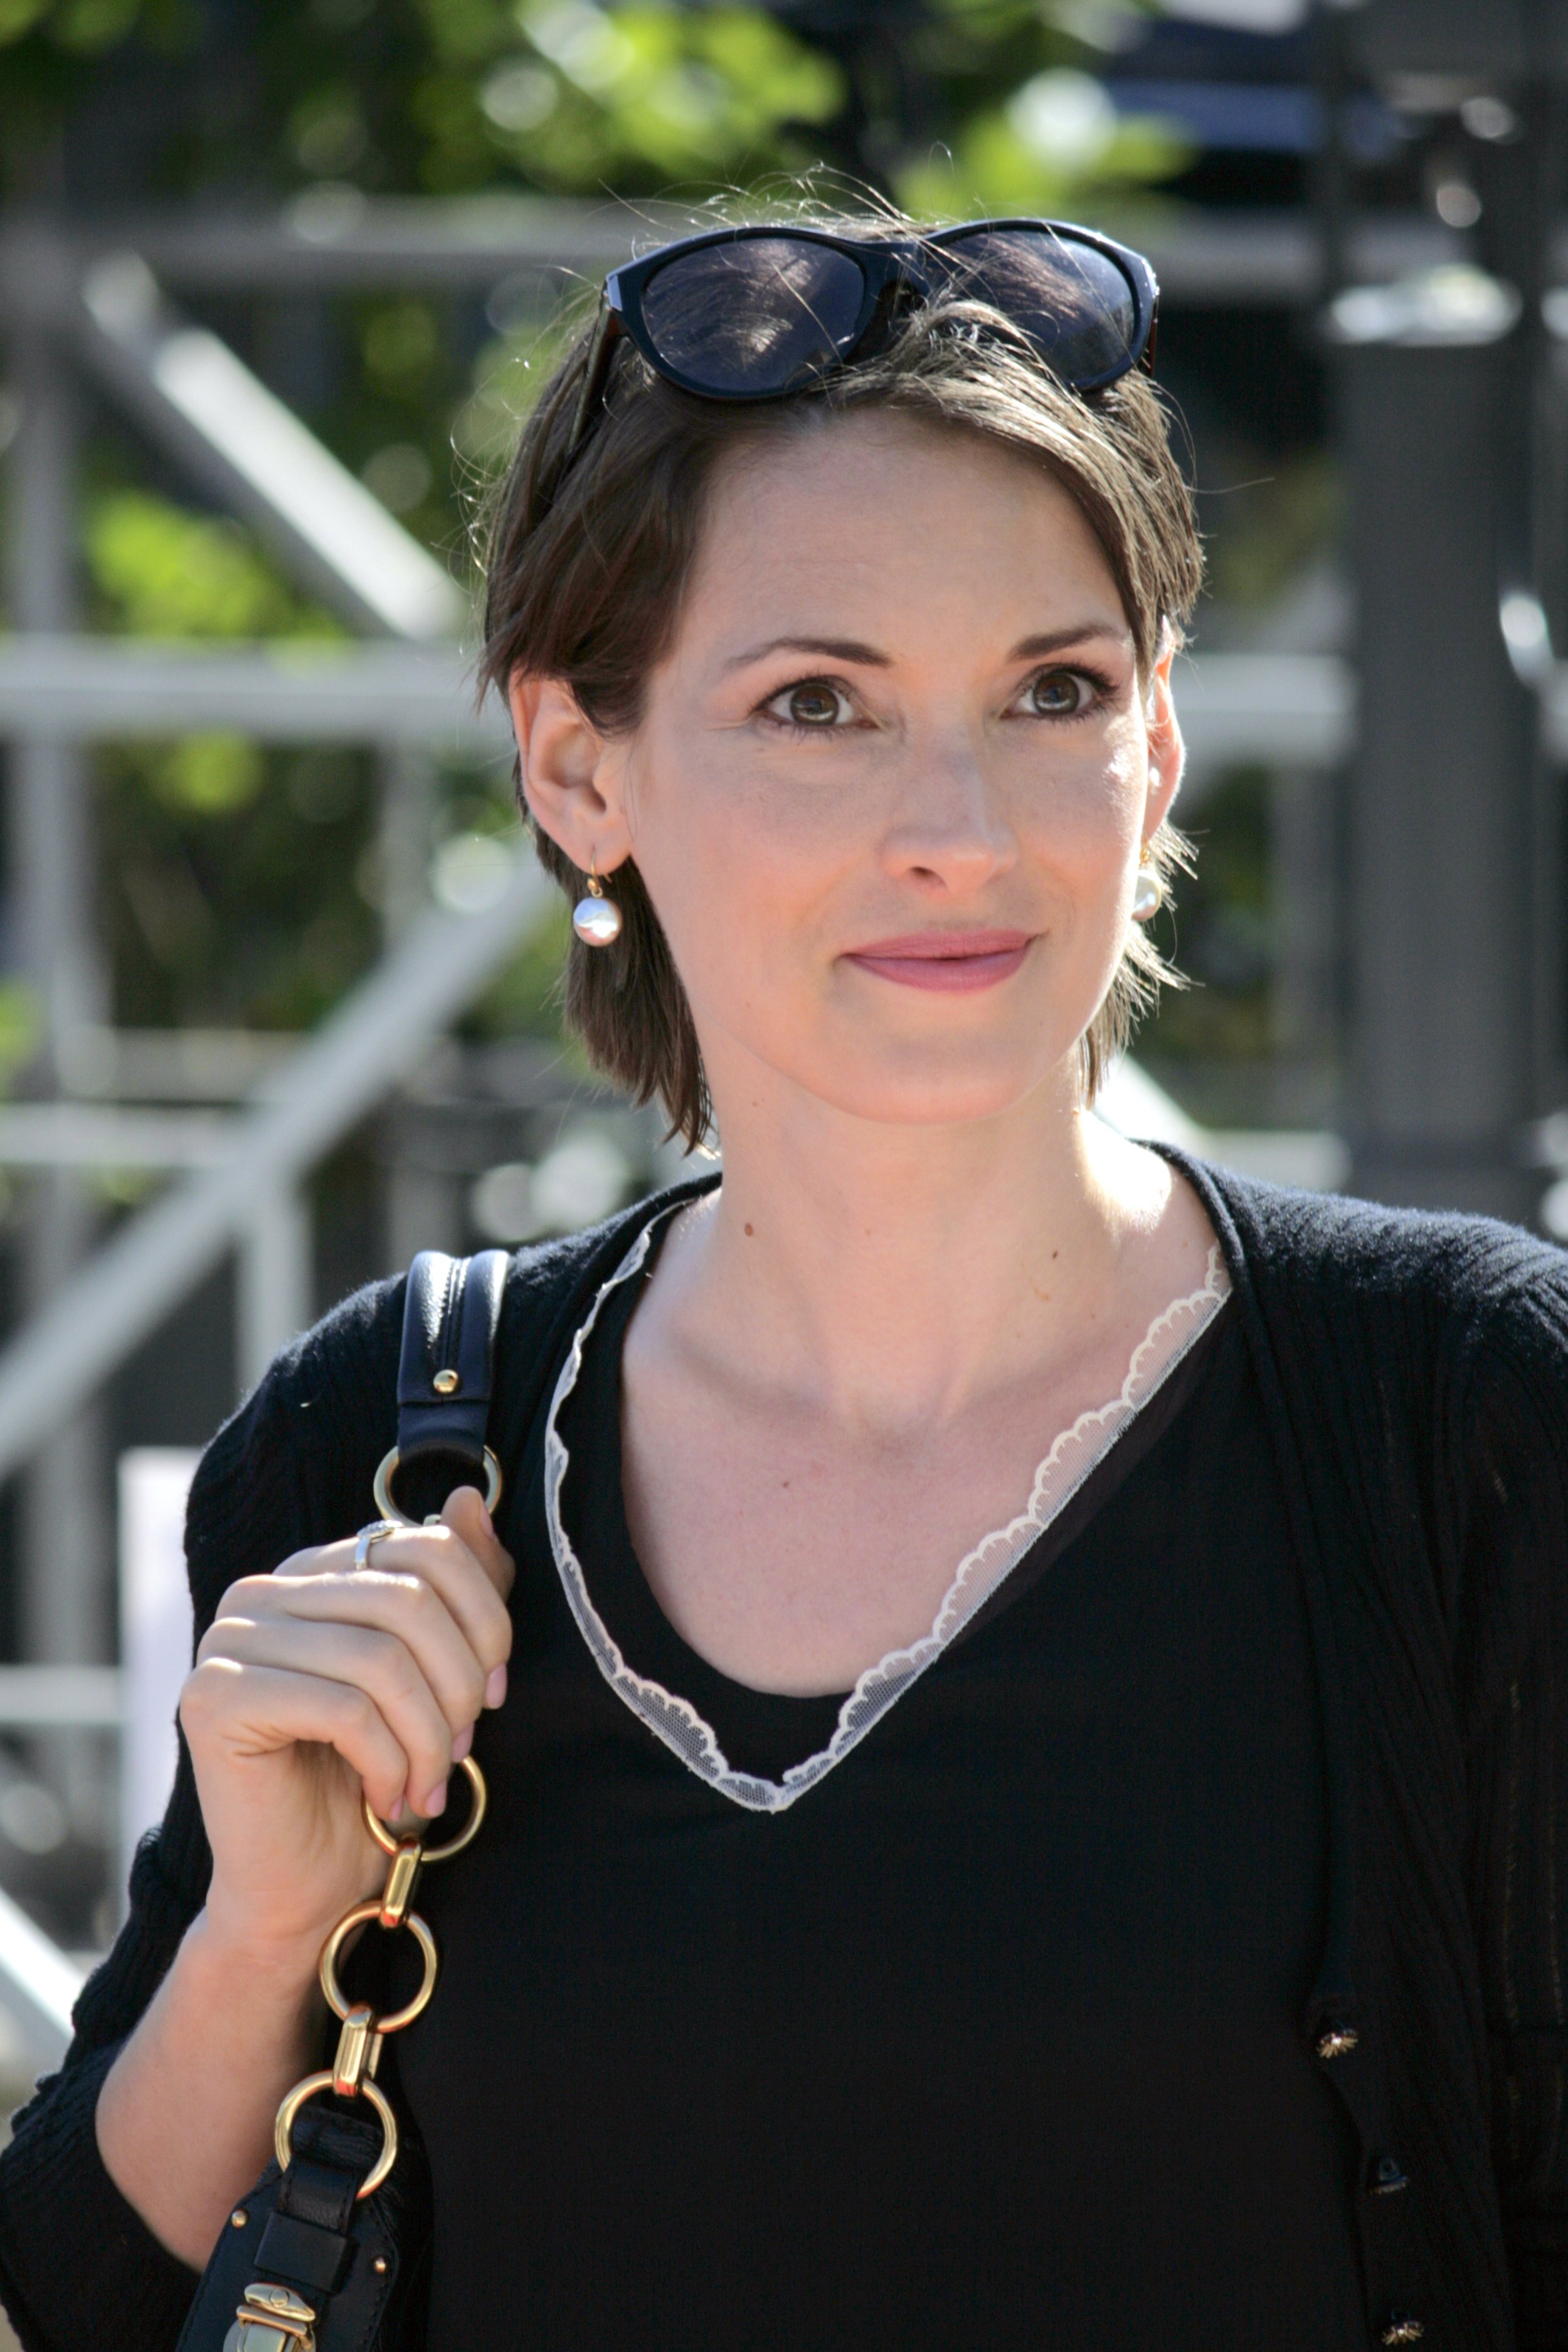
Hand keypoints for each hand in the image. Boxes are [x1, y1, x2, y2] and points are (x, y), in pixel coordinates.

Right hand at [180, 1486, 513, 1970]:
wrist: (308, 1889)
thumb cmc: (376, 1779)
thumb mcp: (436, 1675)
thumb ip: (457, 1588)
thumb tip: (468, 1499)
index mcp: (315, 1571)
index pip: (427, 1547)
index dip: (483, 1618)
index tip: (494, 1690)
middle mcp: (263, 1591)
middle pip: (408, 1600)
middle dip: (458, 1683)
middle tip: (466, 1746)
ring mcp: (229, 1640)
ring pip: (379, 1658)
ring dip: (429, 1734)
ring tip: (431, 1782)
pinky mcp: (214, 1698)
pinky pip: (342, 1708)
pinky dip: (388, 1761)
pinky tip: (390, 1797)